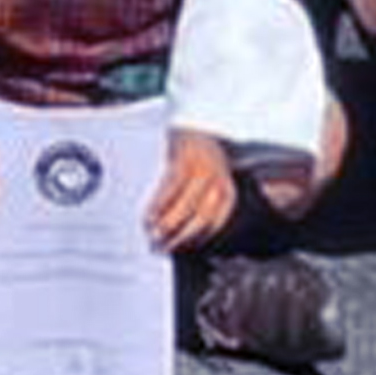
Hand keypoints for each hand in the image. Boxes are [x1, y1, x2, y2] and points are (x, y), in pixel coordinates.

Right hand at [146, 128, 240, 253]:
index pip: (214, 223)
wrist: (191, 124)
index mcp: (226, 191)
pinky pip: (171, 187)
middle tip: (160, 247)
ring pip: (186, 204)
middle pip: (201, 217)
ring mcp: (202, 168)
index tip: (176, 250)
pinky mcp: (184, 158)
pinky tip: (149, 214)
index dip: (194, 240)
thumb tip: (178, 238)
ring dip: (168, 223)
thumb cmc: (195, 162)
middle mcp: (218, 180)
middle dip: (180, 237)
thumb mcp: (207, 183)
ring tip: (151, 234)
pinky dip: (160, 204)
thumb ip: (199, 206)